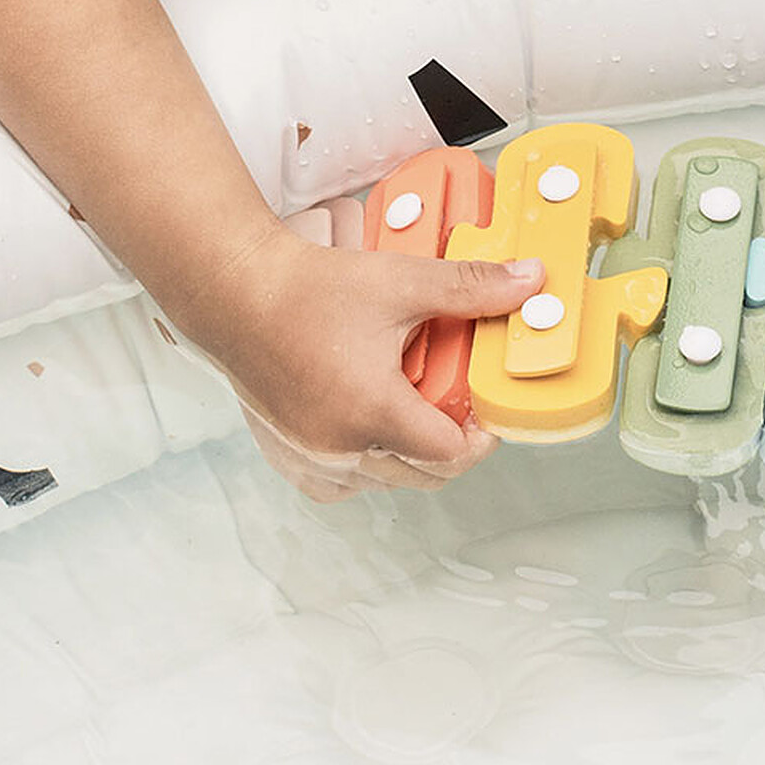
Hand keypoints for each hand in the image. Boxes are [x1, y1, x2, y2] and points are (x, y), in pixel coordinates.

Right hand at [183, 224, 543, 500]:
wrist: (233, 288)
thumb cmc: (308, 287)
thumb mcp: (402, 282)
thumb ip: (472, 287)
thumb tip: (532, 281)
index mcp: (372, 413)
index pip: (451, 455)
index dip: (480, 435)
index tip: (486, 410)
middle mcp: (338, 447)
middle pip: (423, 475)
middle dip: (451, 446)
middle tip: (458, 405)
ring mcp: (307, 454)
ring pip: (381, 481)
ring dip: (408, 457)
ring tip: (415, 409)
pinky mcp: (284, 450)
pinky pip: (337, 483)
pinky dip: (363, 465)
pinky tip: (368, 427)